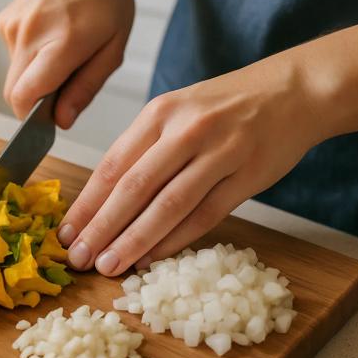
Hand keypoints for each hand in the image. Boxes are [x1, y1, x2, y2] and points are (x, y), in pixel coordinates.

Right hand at [0, 0, 133, 127]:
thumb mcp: (112, 49)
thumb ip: (85, 88)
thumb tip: (61, 120)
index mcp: (61, 42)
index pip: (24, 96)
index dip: (31, 119)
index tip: (46, 122)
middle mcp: (30, 34)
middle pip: (13, 92)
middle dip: (34, 102)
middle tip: (62, 89)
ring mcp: (13, 26)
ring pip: (14, 76)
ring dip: (35, 78)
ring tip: (62, 55)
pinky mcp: (5, 23)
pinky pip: (13, 58)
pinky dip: (30, 60)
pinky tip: (50, 41)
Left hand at [57, 53, 325, 275]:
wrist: (291, 91)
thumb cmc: (223, 108)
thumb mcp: (175, 113)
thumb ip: (142, 151)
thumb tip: (102, 204)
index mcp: (159, 113)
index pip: (112, 164)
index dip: (87, 204)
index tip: (66, 233)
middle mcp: (186, 130)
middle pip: (134, 187)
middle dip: (101, 228)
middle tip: (79, 258)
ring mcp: (220, 152)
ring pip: (168, 205)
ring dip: (134, 240)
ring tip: (109, 266)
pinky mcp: (248, 175)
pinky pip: (205, 215)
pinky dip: (175, 240)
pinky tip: (151, 258)